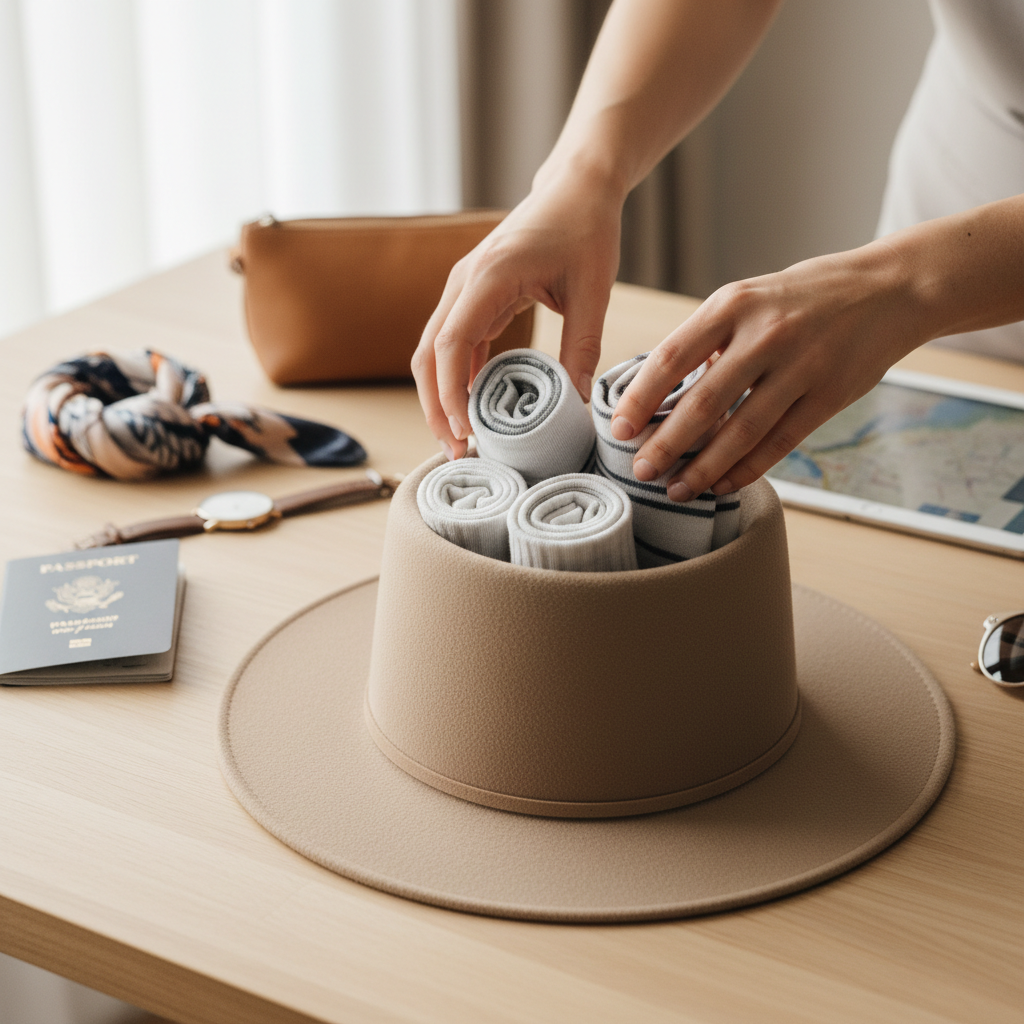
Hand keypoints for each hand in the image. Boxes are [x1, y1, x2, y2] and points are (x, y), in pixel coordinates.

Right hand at [411, 168, 622, 459]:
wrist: (576, 189)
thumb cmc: (586, 230)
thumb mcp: (593, 290)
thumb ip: (582, 347)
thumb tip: (578, 403)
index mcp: (489, 276)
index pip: (451, 344)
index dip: (451, 393)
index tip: (465, 433)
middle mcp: (464, 282)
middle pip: (428, 354)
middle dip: (436, 406)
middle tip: (456, 452)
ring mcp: (464, 290)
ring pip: (433, 352)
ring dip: (441, 396)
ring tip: (461, 441)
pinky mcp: (474, 298)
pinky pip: (454, 345)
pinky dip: (457, 379)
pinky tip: (472, 411)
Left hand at [609, 243, 928, 499]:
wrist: (890, 289)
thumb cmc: (804, 297)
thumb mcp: (749, 297)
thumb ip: (708, 339)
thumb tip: (661, 391)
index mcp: (733, 304)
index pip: (671, 357)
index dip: (640, 399)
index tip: (619, 429)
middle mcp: (766, 334)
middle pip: (703, 402)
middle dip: (666, 444)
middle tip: (640, 470)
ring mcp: (801, 367)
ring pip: (741, 431)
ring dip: (703, 467)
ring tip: (675, 489)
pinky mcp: (829, 396)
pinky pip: (778, 443)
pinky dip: (746, 469)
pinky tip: (721, 485)